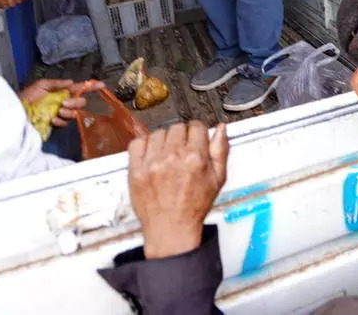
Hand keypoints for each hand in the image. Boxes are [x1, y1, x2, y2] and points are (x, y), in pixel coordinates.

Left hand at [20, 78, 93, 125]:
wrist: (17, 112)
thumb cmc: (26, 97)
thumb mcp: (41, 85)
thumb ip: (57, 83)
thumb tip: (72, 82)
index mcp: (60, 92)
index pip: (79, 88)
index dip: (90, 86)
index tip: (101, 85)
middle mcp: (63, 102)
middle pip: (80, 102)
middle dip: (75, 102)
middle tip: (64, 103)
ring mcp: (60, 114)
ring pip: (74, 113)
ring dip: (68, 112)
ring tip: (57, 112)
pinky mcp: (55, 124)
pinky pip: (65, 123)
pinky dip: (60, 121)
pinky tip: (52, 120)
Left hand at [127, 122, 228, 258]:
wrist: (171, 230)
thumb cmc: (194, 207)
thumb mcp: (218, 180)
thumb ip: (220, 150)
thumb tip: (221, 128)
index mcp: (196, 158)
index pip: (196, 126)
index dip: (197, 133)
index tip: (195, 139)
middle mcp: (173, 157)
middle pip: (177, 127)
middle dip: (182, 136)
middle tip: (182, 150)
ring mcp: (152, 163)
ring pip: (158, 133)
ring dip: (164, 140)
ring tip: (167, 156)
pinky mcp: (136, 170)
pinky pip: (137, 143)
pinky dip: (144, 145)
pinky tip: (151, 155)